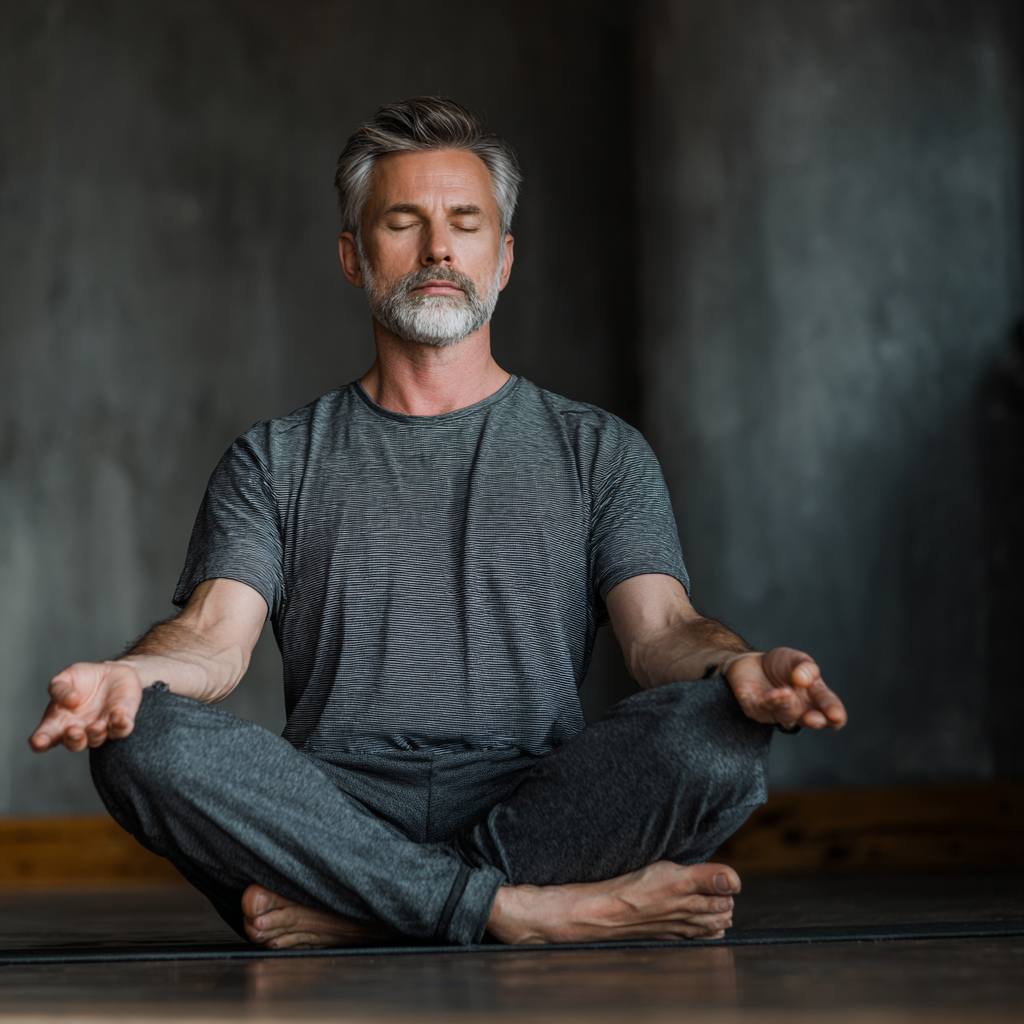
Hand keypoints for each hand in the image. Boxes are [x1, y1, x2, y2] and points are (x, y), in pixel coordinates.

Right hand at [29, 661, 143, 752]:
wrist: (112, 672)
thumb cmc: (83, 679)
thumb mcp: (66, 677)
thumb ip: (60, 688)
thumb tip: (69, 701)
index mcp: (58, 722)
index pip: (45, 737)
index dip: (40, 742)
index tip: (39, 741)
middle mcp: (79, 730)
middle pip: (74, 744)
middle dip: (74, 740)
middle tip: (74, 731)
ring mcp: (101, 728)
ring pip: (97, 739)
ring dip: (96, 734)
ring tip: (97, 725)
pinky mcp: (122, 722)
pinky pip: (123, 729)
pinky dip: (121, 724)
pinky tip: (117, 713)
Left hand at [723, 648, 845, 730]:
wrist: (752, 662)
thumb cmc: (781, 665)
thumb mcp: (799, 659)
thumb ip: (807, 668)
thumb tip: (805, 679)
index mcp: (815, 700)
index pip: (831, 715)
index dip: (835, 716)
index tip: (835, 715)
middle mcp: (798, 711)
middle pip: (810, 720)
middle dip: (813, 719)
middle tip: (812, 718)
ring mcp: (776, 713)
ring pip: (783, 714)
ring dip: (785, 704)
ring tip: (785, 693)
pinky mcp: (754, 709)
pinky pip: (758, 708)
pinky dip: (763, 701)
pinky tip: (766, 694)